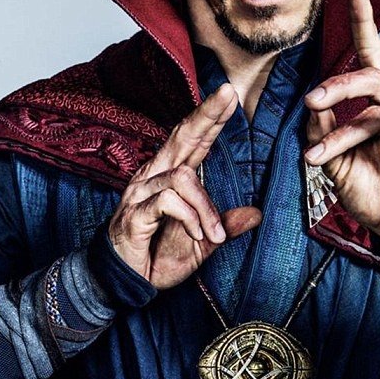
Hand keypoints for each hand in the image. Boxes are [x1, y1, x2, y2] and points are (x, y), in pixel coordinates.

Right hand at [108, 83, 261, 288]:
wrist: (124, 284)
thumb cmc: (157, 257)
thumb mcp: (201, 243)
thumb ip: (223, 225)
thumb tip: (255, 214)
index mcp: (169, 176)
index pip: (192, 139)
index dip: (210, 116)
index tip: (230, 96)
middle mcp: (154, 176)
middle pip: (182, 136)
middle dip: (207, 114)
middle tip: (229, 94)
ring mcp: (141, 192)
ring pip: (182, 177)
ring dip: (206, 207)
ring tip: (214, 235)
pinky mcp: (134, 212)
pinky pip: (168, 201)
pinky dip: (190, 217)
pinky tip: (196, 235)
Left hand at [304, 0, 379, 236]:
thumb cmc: (371, 188)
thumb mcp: (333, 159)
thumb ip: (321, 129)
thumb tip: (310, 103)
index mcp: (377, 99)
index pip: (369, 51)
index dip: (362, 20)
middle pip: (365, 77)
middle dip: (334, 87)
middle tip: (310, 102)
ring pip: (373, 110)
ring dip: (343, 134)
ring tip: (317, 158)